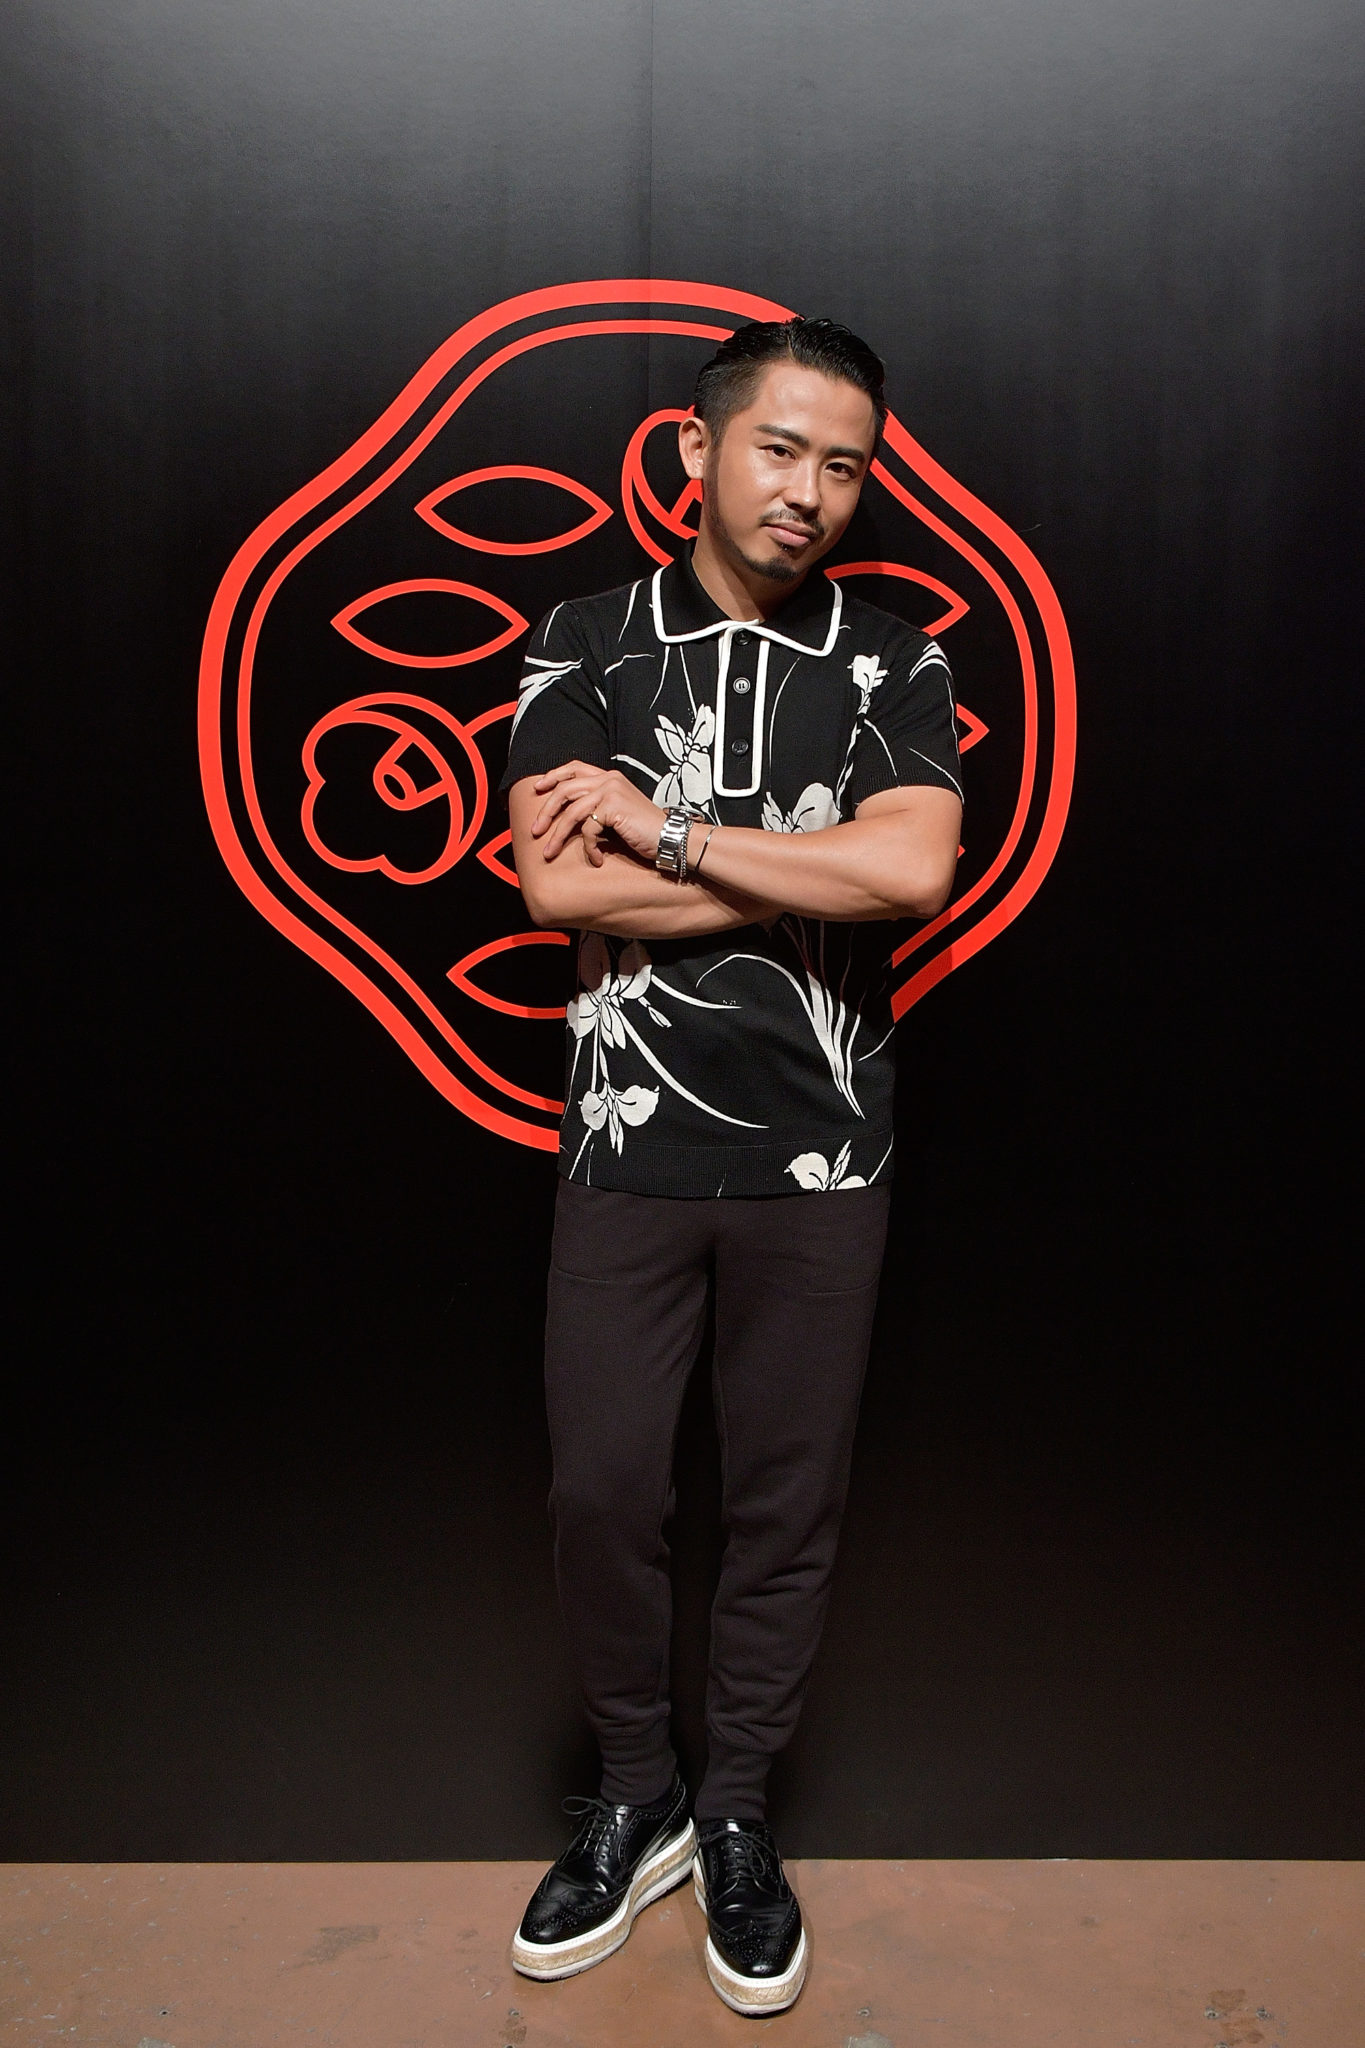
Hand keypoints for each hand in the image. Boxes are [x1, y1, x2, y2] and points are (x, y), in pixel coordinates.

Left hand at [531, 761, 667, 866]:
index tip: (537, 788)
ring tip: (549, 853)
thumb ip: (597, 806)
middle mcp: (608, 779)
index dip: (553, 776)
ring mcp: (611, 791)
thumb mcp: (617, 812)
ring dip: (557, 835)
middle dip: (546, 811)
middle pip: (565, 790)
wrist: (671, 837)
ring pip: (571, 812)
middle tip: (535, 831)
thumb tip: (568, 817)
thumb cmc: (645, 830)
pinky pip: (588, 829)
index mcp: (609, 777)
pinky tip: (596, 860)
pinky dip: (588, 848)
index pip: (574, 768)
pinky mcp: (614, 807)